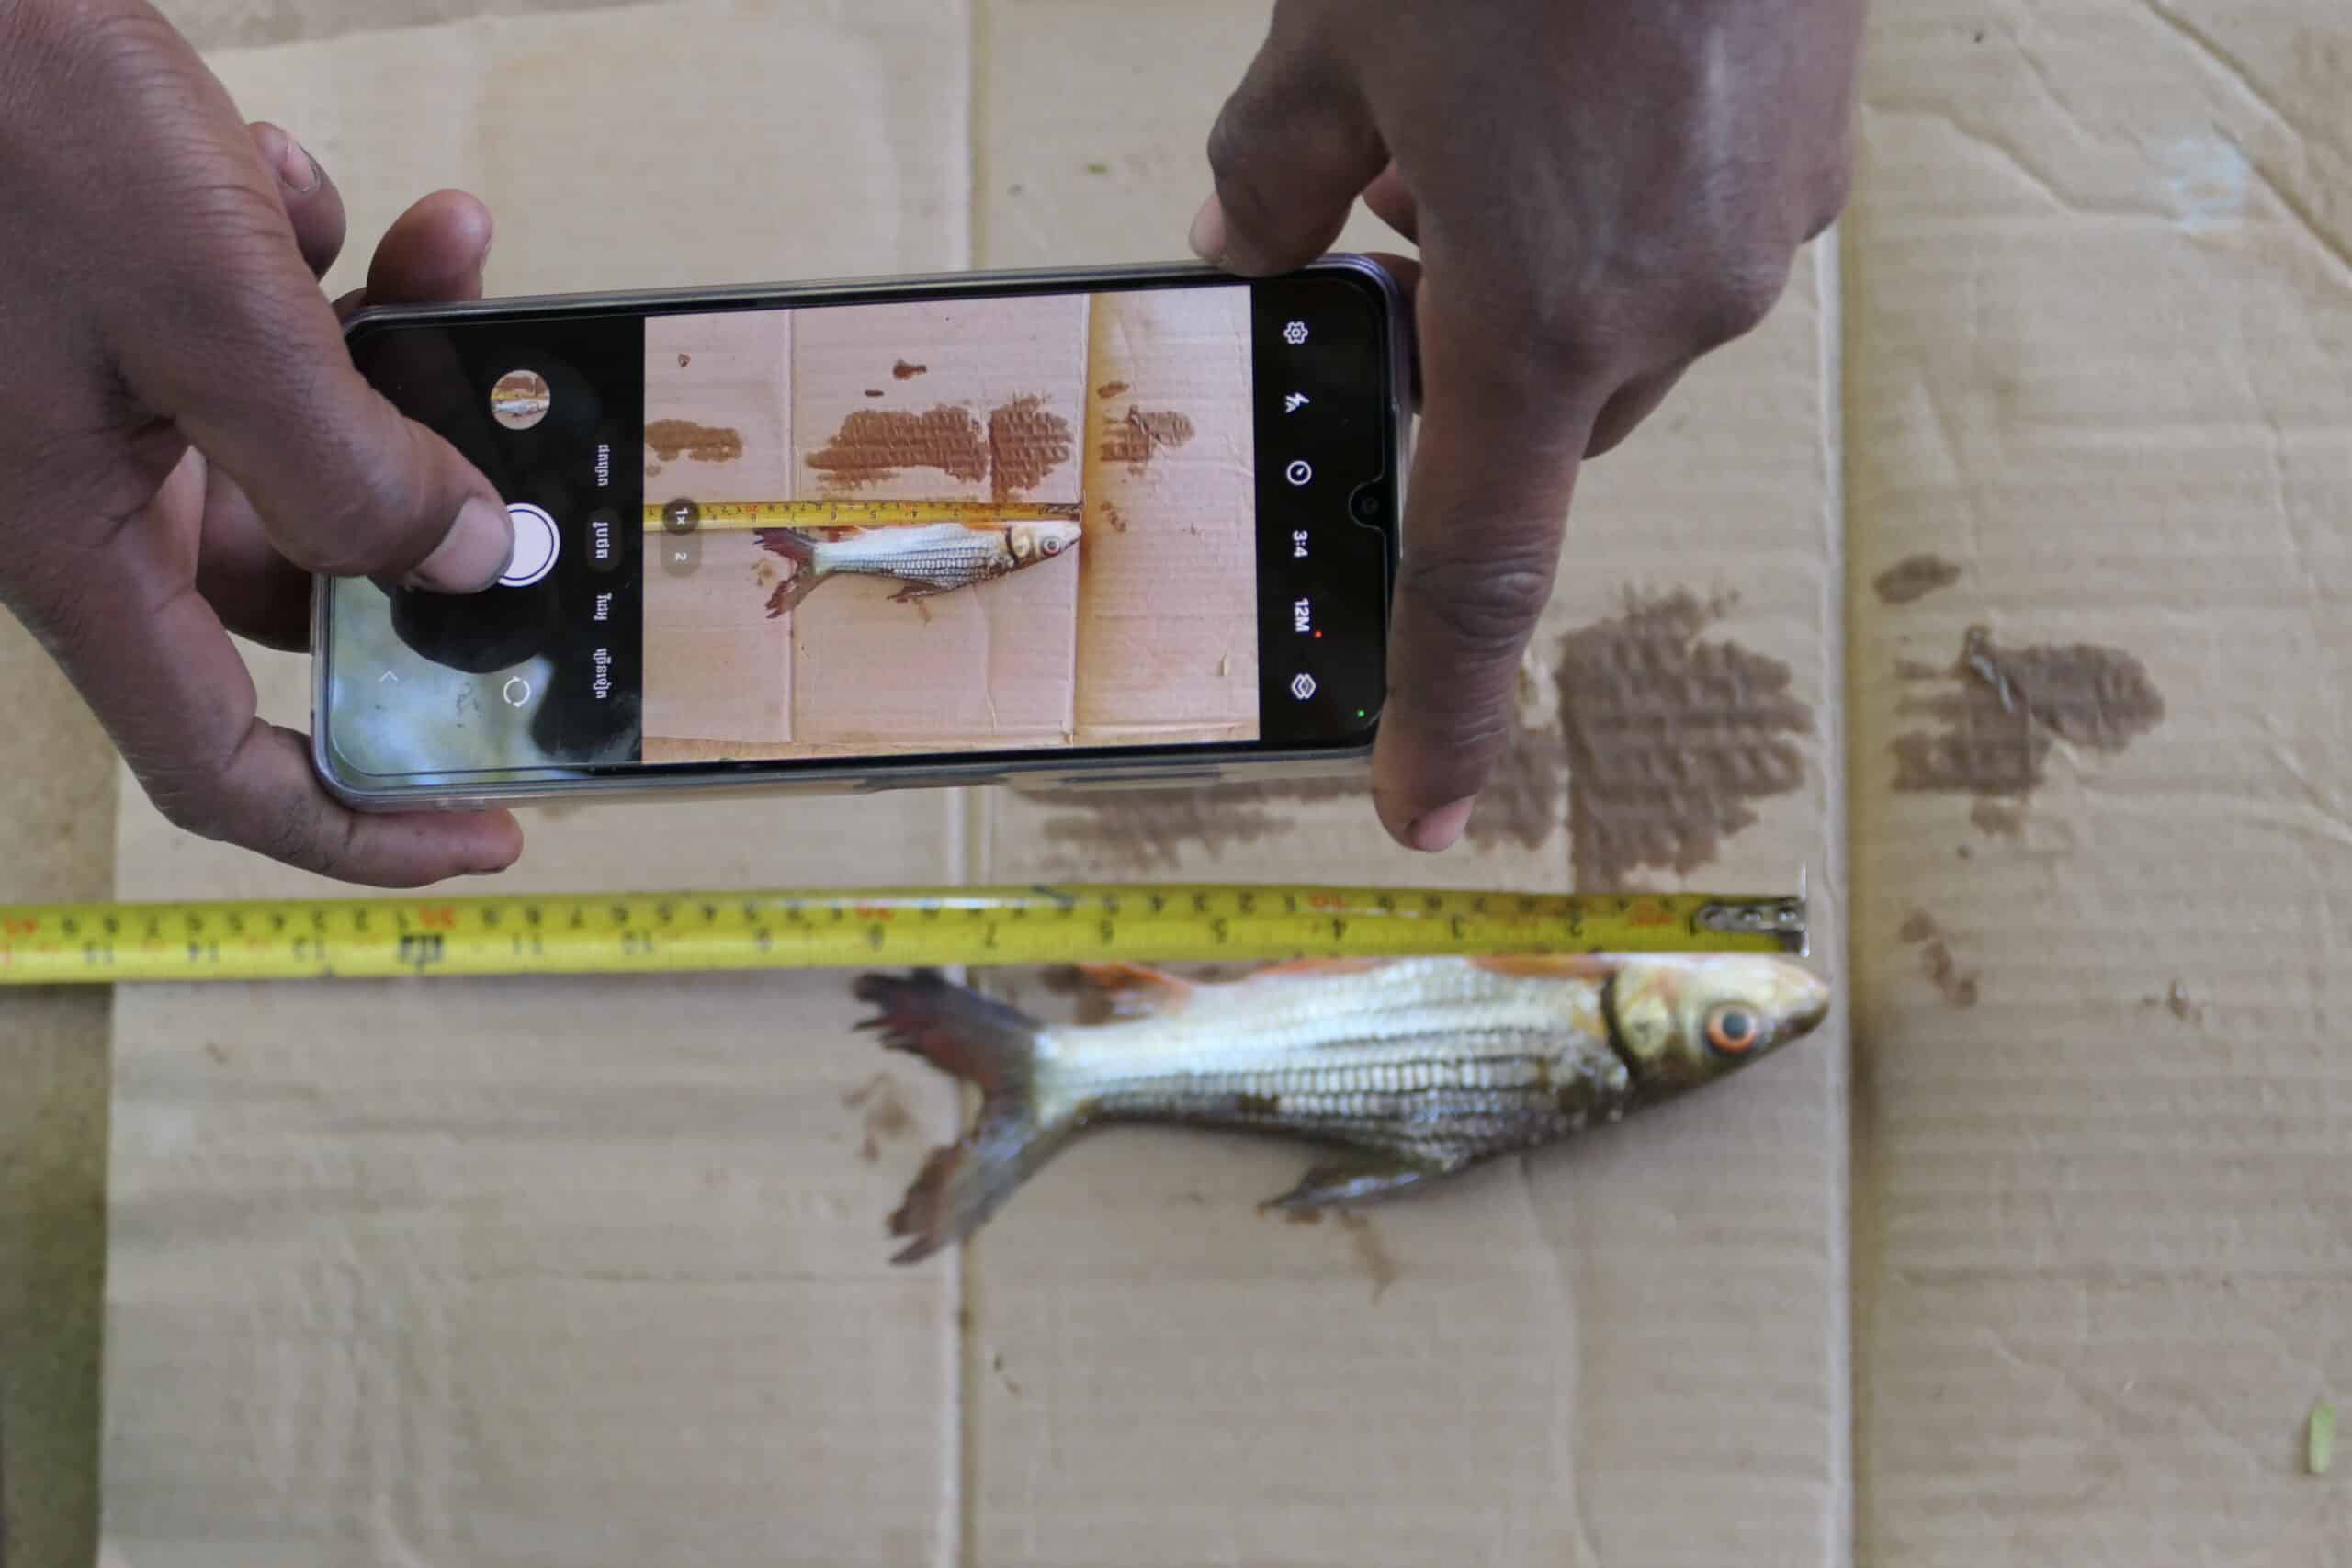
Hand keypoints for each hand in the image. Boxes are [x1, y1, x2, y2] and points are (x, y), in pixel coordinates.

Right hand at [0, 0, 523, 884]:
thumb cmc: (10, 129)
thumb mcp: (213, 311)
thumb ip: (349, 465)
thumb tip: (471, 566)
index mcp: (73, 547)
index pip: (220, 763)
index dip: (358, 823)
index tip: (493, 827)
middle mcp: (85, 497)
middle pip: (298, 580)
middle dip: (420, 508)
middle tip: (532, 463)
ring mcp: (96, 404)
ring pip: (298, 439)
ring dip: (389, 357)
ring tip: (446, 251)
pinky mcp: (112, 317)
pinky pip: (252, 341)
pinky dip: (306, 272)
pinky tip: (294, 182)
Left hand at [1191, 0, 1861, 851]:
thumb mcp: (1327, 38)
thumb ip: (1270, 175)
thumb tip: (1244, 246)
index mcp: (1540, 323)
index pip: (1476, 576)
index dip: (1439, 709)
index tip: (1419, 811)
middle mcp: (1669, 315)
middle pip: (1533, 425)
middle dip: (1455, 371)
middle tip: (1389, 254)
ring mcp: (1758, 242)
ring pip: (1612, 331)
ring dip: (1533, 280)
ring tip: (1481, 128)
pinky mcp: (1811, 169)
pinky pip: (1687, 245)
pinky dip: (1614, 214)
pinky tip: (1575, 95)